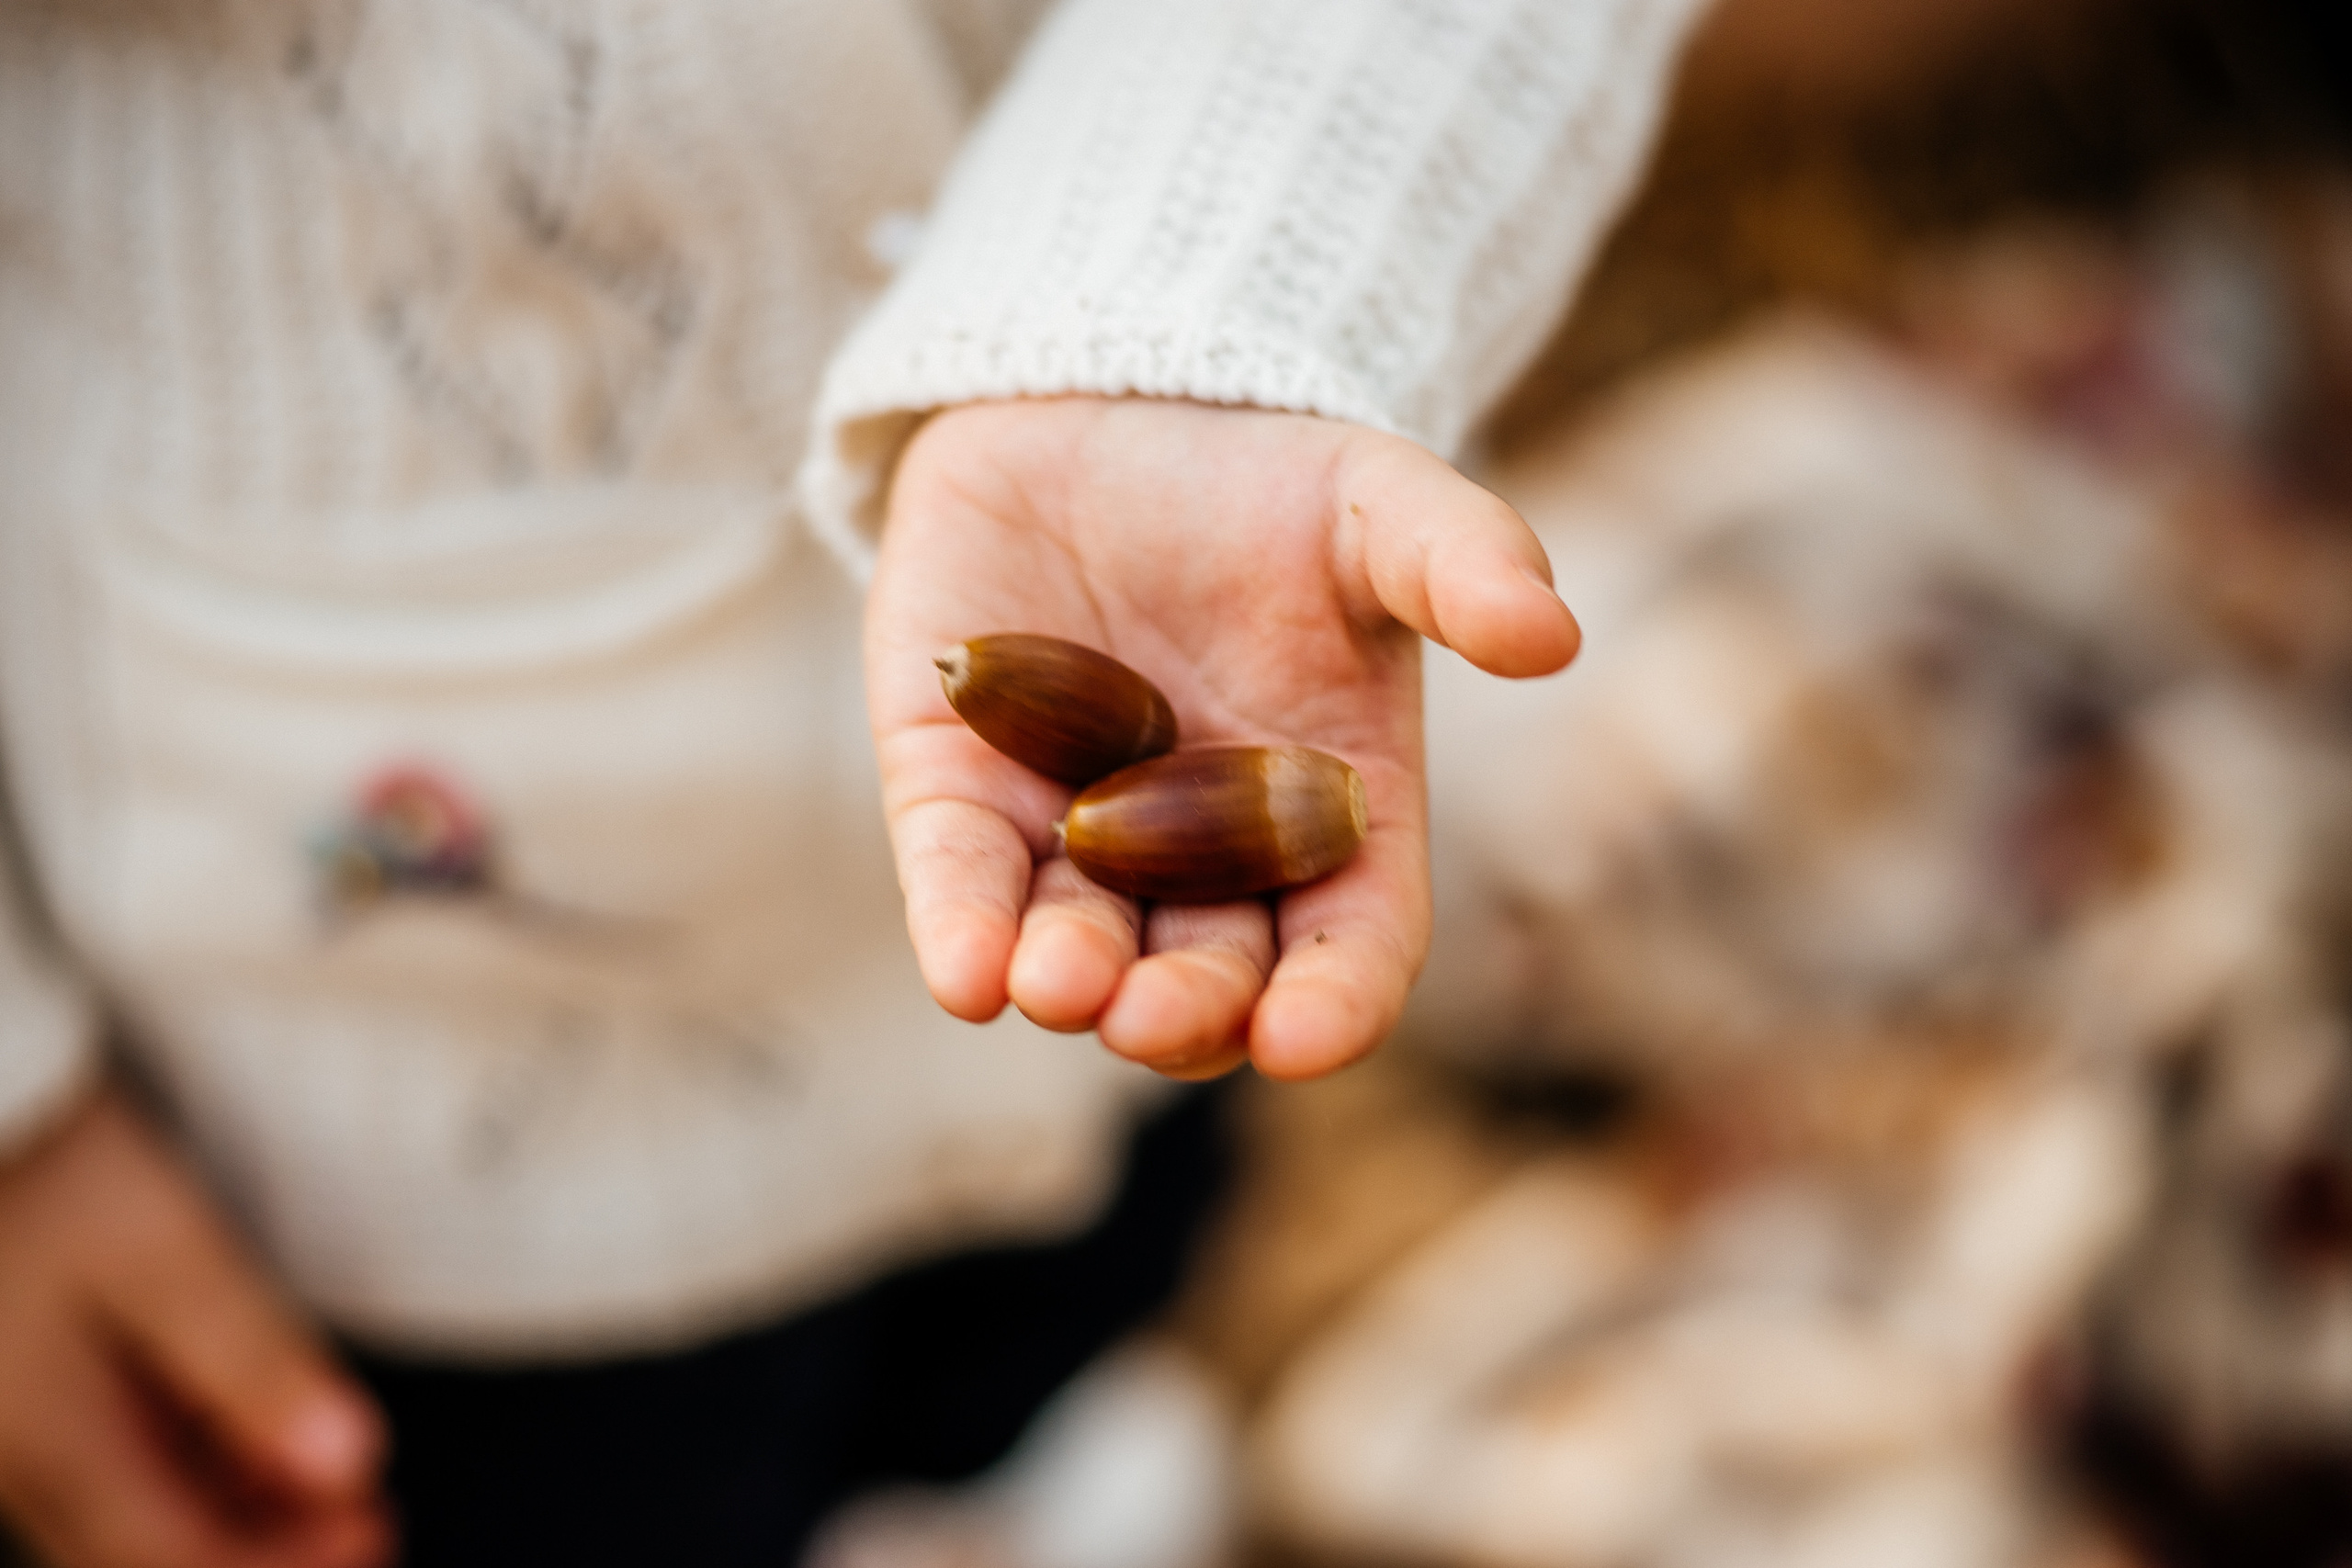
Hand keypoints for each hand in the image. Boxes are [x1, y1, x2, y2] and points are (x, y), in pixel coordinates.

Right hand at [0, 1090, 390, 1567]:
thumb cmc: (48, 1173)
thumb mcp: (165, 1255)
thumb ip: (251, 1361)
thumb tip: (347, 1460)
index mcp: (52, 1446)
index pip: (173, 1561)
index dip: (282, 1563)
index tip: (374, 1527)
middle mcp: (18, 1462)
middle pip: (147, 1554)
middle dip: (265, 1548)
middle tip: (367, 1519)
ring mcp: (14, 1435)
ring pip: (128, 1518)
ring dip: (231, 1514)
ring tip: (327, 1482)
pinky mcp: (22, 1399)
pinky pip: (104, 1470)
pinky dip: (189, 1472)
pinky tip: (244, 1439)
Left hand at [869, 398, 1578, 1079]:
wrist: (1103, 404)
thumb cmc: (1266, 480)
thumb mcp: (1378, 507)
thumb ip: (1461, 565)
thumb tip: (1552, 635)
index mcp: (1329, 817)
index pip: (1349, 942)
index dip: (1334, 1001)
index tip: (1307, 1038)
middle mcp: (1202, 854)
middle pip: (1206, 973)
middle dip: (1185, 1011)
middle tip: (1156, 1018)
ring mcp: (1076, 830)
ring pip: (1078, 945)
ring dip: (1070, 983)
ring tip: (1059, 987)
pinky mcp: (960, 788)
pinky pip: (959, 877)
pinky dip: (961, 929)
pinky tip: (964, 973)